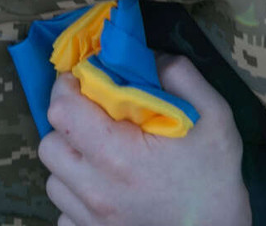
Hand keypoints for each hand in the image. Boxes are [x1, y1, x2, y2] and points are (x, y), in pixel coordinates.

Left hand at [38, 55, 250, 225]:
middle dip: (67, 124)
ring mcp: (90, 219)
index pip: (61, 110)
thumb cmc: (216, 178)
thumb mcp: (215, 117)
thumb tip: (148, 56)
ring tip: (99, 154)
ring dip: (70, 160)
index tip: (85, 80)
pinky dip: (75, 196)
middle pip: (49, 145)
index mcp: (119, 155)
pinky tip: (103, 187)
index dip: (67, 87)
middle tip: (94, 117)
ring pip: (52, 179)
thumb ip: (181, 76)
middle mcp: (96, 190)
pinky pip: (63, 211)